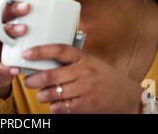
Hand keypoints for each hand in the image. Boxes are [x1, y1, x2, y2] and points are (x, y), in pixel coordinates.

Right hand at [0, 0, 30, 98]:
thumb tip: (69, 18)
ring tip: (24, 30)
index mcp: (0, 19)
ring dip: (9, 30)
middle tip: (28, 7)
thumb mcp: (22, 32)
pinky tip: (16, 69)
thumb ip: (39, 24)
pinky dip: (5, 68)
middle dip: (13, 8)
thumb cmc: (16, 47)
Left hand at [21, 44, 142, 112]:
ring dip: (43, 95)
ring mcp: (85, 89)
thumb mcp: (92, 64)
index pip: (59, 50)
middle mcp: (84, 72)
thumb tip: (45, 60)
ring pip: (54, 93)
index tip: (26, 54)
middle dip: (34, 79)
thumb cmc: (106, 79)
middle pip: (51, 74)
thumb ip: (73, 62)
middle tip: (28, 81)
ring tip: (41, 95)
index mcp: (84, 58)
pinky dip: (54, 107)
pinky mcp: (86, 106)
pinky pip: (62, 107)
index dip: (40, 51)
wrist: (130, 98)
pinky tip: (55, 105)